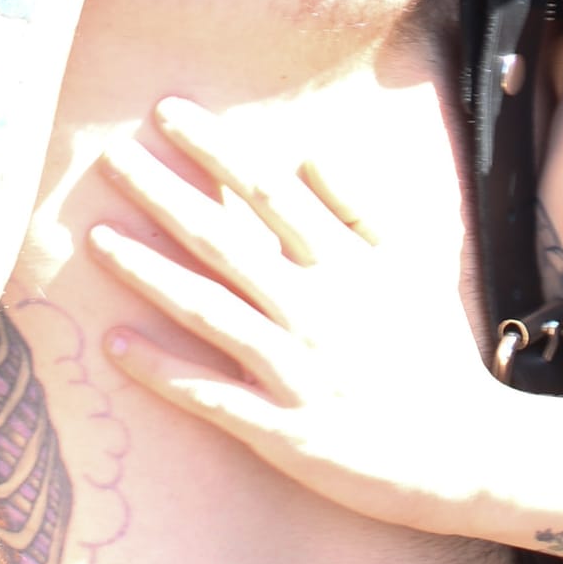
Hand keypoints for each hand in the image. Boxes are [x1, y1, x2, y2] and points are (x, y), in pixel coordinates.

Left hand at [89, 99, 511, 533]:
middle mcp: (315, 309)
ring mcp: (296, 370)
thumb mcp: (408, 267)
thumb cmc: (433, 354)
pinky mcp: (283, 429)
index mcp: (345, 265)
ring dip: (147, 271)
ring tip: (96, 237)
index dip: (216, 148)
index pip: (269, 191)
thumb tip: (307, 152)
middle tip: (111, 155)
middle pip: (225, 240)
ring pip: (208, 309)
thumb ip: (358, 208)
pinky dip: (161, 369)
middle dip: (164, 193)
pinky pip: (210, 394)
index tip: (167, 112)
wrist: (466, 451)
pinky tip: (114, 344)